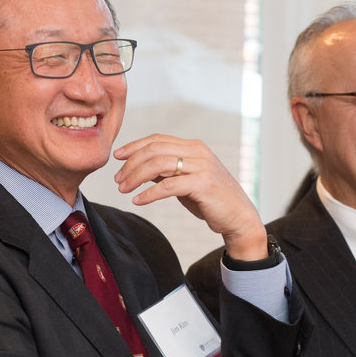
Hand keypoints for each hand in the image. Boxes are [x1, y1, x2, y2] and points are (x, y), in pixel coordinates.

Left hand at [113, 135, 267, 260]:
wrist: (238, 217)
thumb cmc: (210, 199)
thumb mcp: (185, 180)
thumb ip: (166, 171)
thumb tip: (139, 168)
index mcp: (193, 147)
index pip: (157, 140)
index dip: (134, 146)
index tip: (117, 156)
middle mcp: (197, 152)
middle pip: (154, 150)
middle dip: (131, 164)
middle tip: (117, 179)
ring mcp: (201, 166)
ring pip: (158, 164)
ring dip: (136, 177)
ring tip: (123, 189)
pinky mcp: (202, 184)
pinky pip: (167, 185)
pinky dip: (149, 193)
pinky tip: (138, 200)